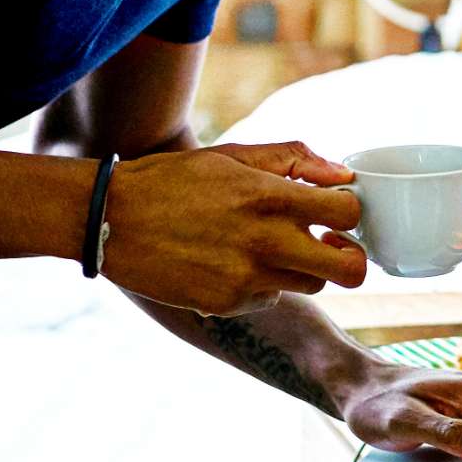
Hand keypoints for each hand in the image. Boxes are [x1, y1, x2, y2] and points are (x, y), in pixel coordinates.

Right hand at [99, 141, 367, 315]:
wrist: (109, 220)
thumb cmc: (173, 180)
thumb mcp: (232, 156)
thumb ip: (293, 161)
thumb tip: (343, 175)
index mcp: (269, 197)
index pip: (349, 213)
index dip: (351, 212)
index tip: (337, 212)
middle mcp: (265, 243)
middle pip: (350, 270)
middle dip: (350, 258)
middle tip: (333, 246)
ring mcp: (246, 279)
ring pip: (313, 287)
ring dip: (305, 269)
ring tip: (274, 247)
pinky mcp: (227, 304)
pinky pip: (269, 297)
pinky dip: (263, 283)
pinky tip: (232, 262)